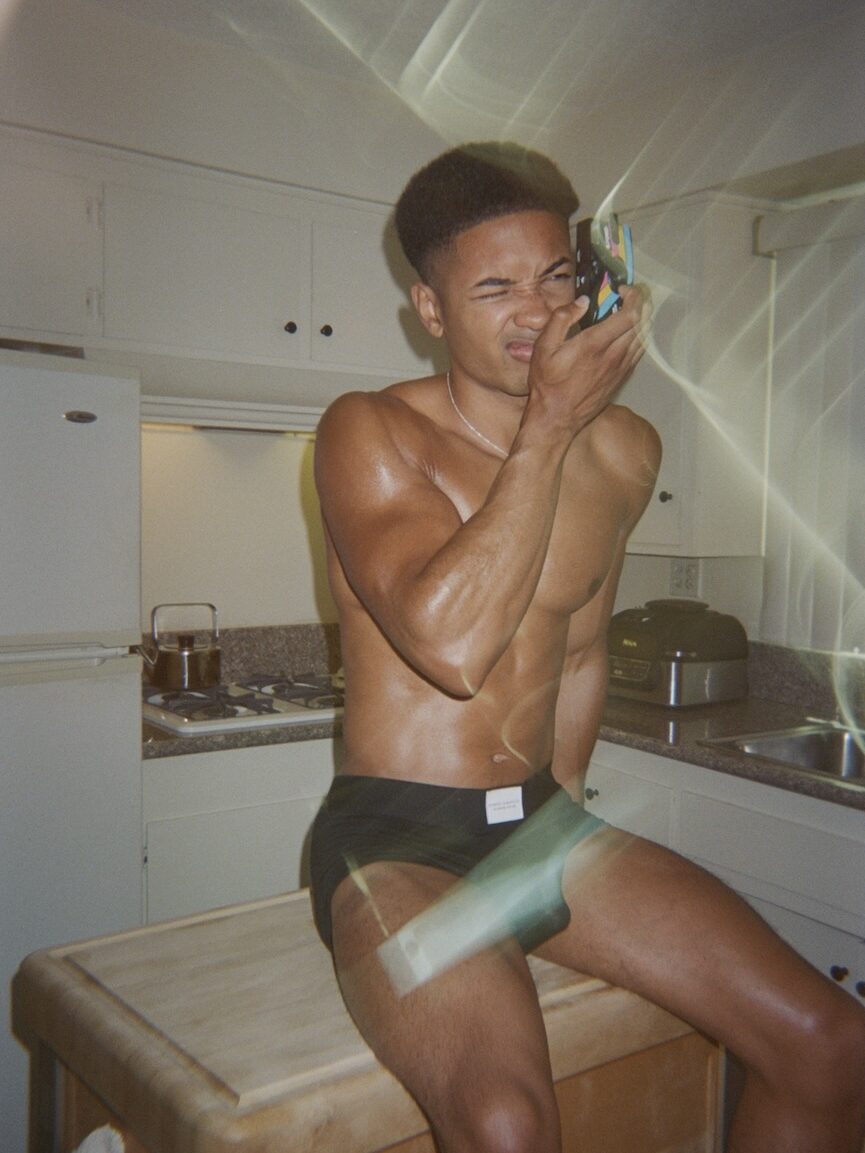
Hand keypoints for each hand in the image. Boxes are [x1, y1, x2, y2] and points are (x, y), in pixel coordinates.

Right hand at [526, 283, 648, 437]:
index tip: (623, 290)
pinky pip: (639, 353)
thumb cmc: (547, 384)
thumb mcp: (543, 347)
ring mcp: (620, 369)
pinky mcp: (621, 379)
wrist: (556, 418)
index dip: (633, 297)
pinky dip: (640, 338)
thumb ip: (561, 318)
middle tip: (629, 296)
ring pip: (644, 339)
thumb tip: (581, 301)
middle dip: (641, 304)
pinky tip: (629, 334)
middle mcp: (613, 356)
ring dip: (643, 321)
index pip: (630, 314)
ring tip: (632, 311)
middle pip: (642, 324)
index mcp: (595, 344)